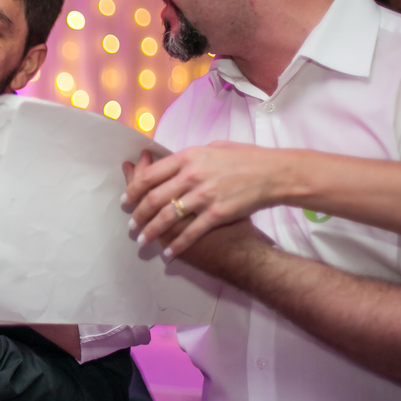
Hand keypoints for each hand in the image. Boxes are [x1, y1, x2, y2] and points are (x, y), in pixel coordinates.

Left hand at [122, 142, 286, 258]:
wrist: (274, 173)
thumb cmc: (247, 158)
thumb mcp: (214, 148)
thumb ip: (191, 157)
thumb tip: (175, 162)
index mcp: (188, 157)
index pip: (151, 175)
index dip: (134, 189)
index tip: (126, 199)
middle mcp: (192, 176)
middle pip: (154, 198)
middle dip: (138, 214)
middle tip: (131, 224)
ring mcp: (204, 196)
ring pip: (167, 217)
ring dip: (151, 231)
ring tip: (142, 240)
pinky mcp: (217, 214)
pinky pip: (190, 233)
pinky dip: (176, 245)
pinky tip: (168, 253)